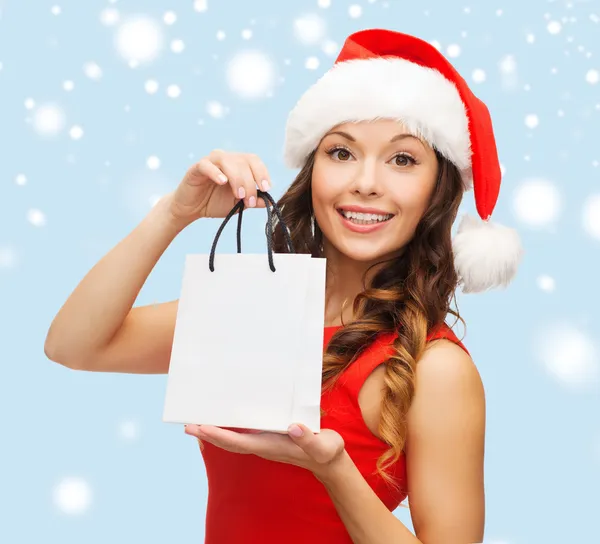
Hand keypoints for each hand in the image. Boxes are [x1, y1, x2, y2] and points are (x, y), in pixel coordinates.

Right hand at [165, 150, 271, 226]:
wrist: (192, 209)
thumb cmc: (215, 202)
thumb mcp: (238, 204)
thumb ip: (253, 201)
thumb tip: (269, 202)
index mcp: (238, 165)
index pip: (254, 161)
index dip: (262, 172)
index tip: (266, 188)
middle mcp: (226, 159)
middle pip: (243, 161)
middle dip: (250, 182)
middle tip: (250, 200)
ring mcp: (211, 161)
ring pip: (228, 161)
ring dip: (237, 178)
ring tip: (239, 195)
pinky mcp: (197, 168)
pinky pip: (207, 165)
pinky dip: (216, 172)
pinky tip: (222, 182)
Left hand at [184, 423, 345, 476]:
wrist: (329, 461)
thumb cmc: (326, 452)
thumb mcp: (323, 445)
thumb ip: (308, 438)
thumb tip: (292, 428)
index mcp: (271, 446)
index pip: (239, 442)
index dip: (219, 435)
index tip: (201, 428)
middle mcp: (263, 445)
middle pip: (229, 442)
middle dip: (208, 435)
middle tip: (188, 425)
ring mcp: (265, 443)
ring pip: (234, 439)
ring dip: (214, 432)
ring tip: (197, 423)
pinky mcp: (269, 438)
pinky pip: (243, 434)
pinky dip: (228, 428)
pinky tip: (224, 420)